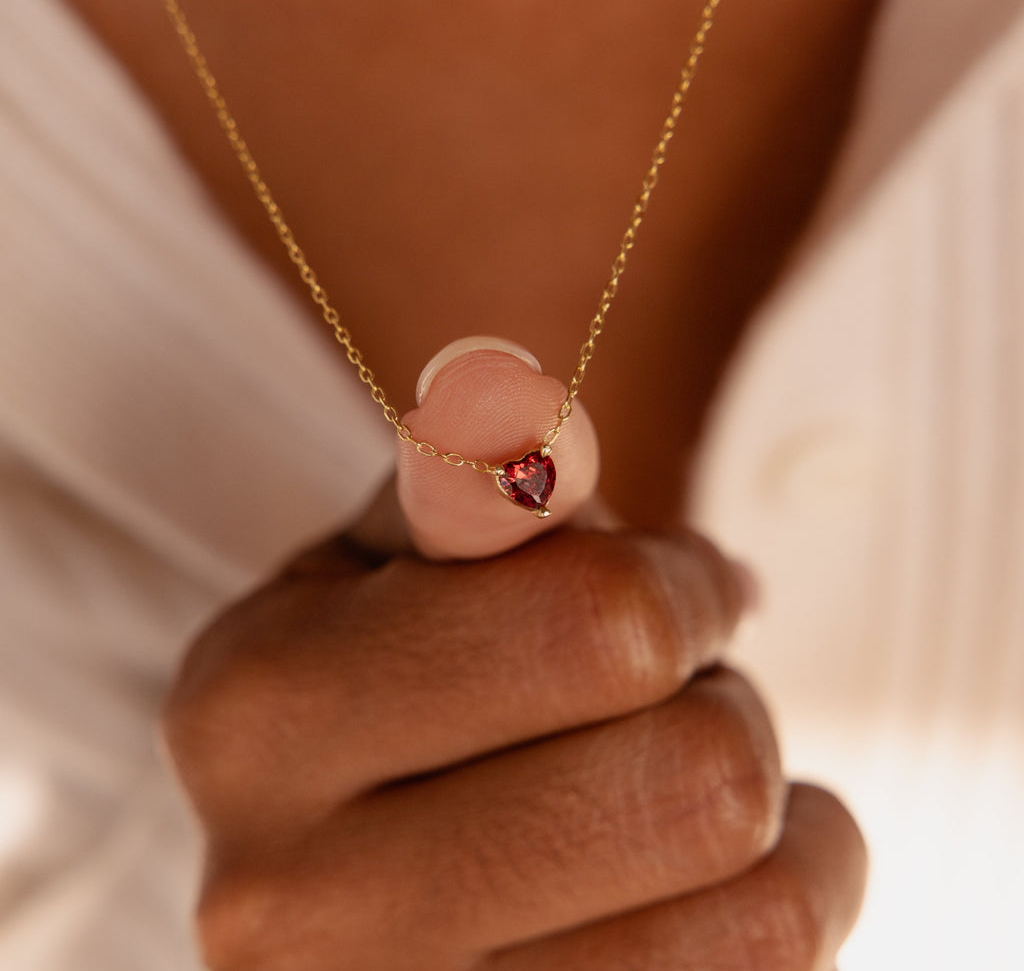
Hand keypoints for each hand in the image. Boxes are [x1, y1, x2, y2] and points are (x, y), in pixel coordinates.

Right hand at [163, 345, 865, 969]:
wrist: (338, 871)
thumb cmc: (386, 679)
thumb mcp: (393, 563)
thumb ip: (464, 477)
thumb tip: (520, 402)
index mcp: (256, 713)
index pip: (595, 627)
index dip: (682, 587)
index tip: (682, 589)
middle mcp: (295, 901)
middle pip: (694, 776)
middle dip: (720, 703)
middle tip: (671, 697)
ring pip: (758, 907)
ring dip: (766, 814)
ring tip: (677, 784)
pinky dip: (786, 901)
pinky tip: (714, 873)